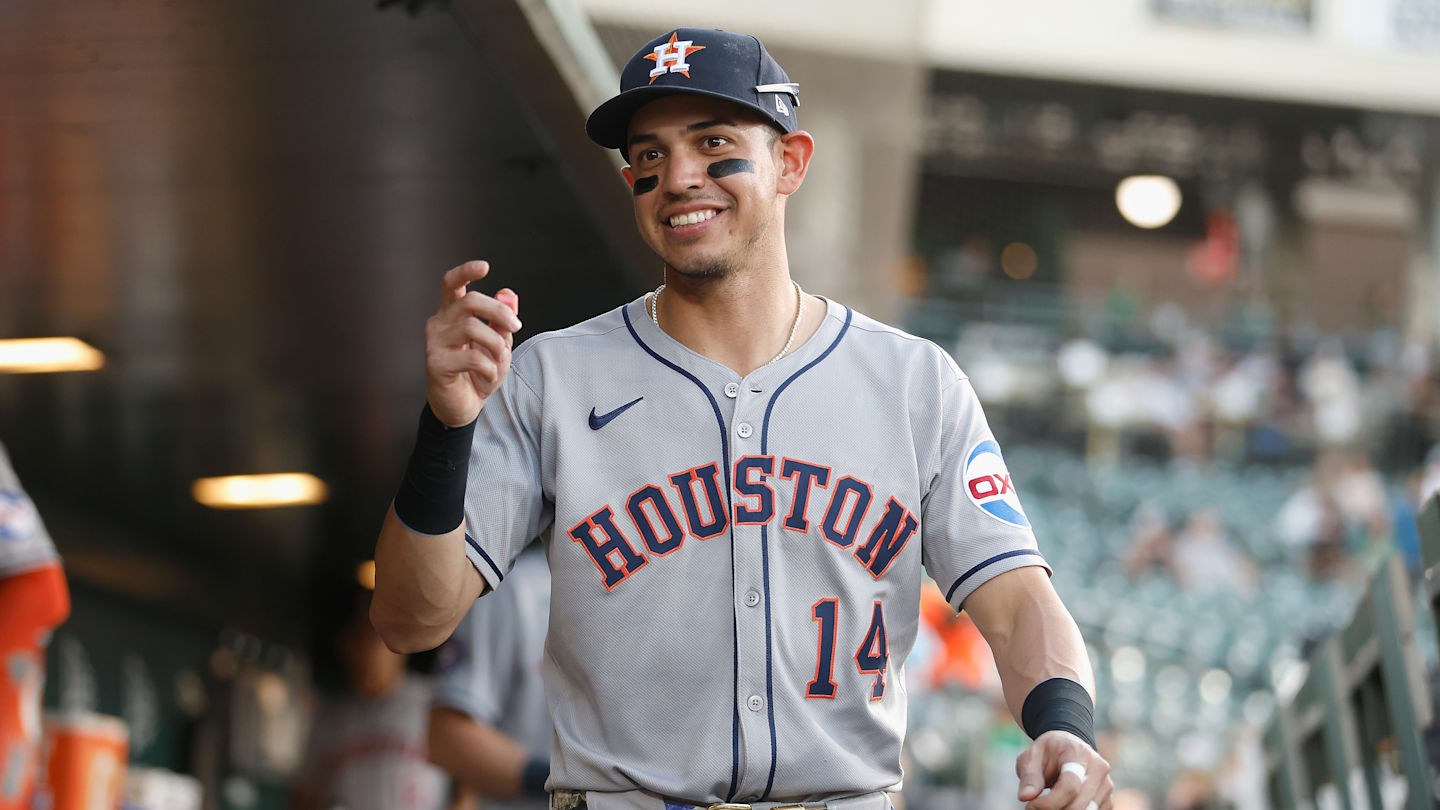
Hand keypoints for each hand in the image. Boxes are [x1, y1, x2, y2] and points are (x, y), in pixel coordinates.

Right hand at [424, 261, 522, 426]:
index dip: (466, 271)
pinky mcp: (435, 363)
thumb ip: (502, 320)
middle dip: (499, 312)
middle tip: (516, 327)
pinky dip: (489, 369)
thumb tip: (508, 293)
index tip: (485, 266)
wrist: (461, 406)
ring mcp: (434, 342)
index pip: (452, 284)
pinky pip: (472, 358)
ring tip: (499, 361)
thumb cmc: (478, 372)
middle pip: (469, 301)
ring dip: (496, 345)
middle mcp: (439, 323)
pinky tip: (487, 378)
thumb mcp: (498, 344)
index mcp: (451, 313)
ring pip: (472, 328)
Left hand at [1016, 731, 1112, 809]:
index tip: (1030, 806)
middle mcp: (1098, 768)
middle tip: (1035, 808)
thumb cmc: (1048, 752)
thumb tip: (1026, 797)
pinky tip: (1060, 806)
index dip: (1049, 803)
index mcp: (1079, 753)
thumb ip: (1029, 776)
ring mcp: (1106, 785)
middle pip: (1079, 804)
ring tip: (1047, 806)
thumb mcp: (1031, 756)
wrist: (1068, 746)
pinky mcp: (1108, 799)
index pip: (1069, 786)